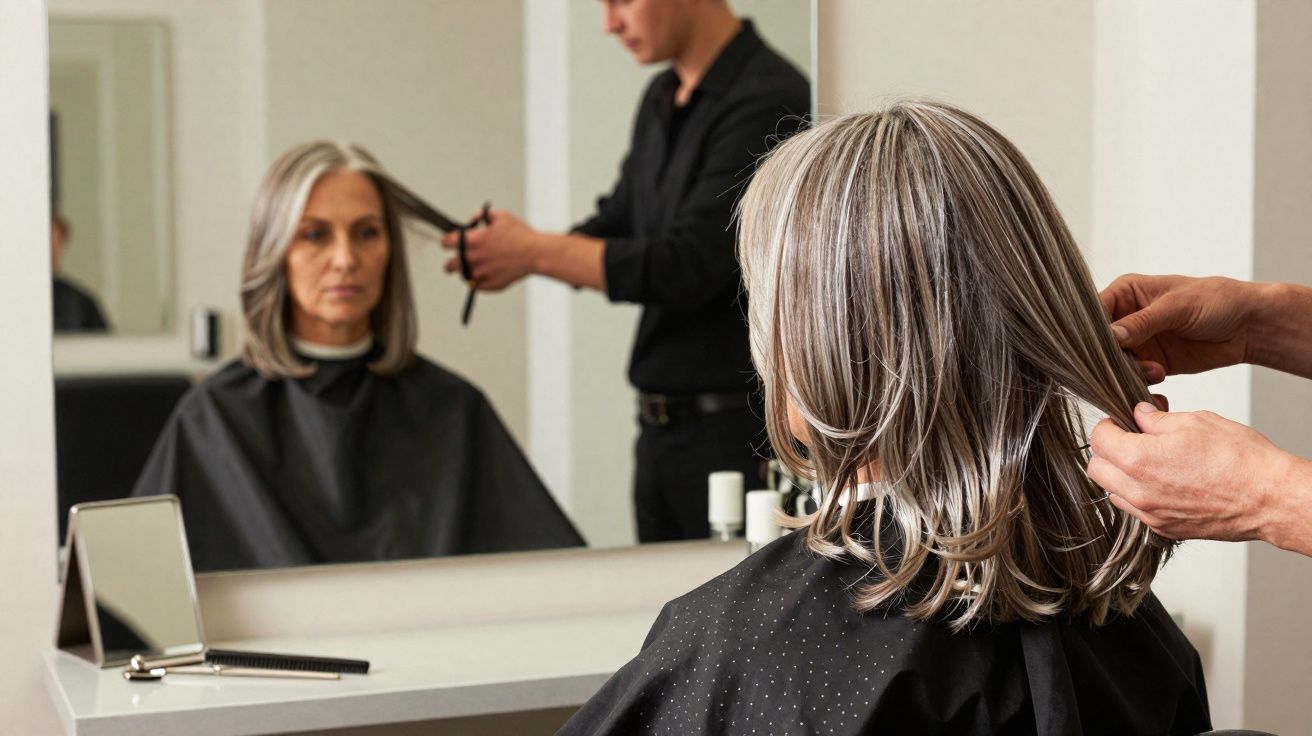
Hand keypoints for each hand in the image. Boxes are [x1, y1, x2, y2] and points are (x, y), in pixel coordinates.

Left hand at [441, 209, 540, 291]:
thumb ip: (482, 215)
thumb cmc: (521, 235)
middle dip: (451, 262)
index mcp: (474, 240)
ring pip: (463, 276)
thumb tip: (473, 219)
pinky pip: (476, 286)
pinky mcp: (491, 284)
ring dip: (466, 272)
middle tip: (455, 261)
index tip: (447, 243)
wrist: (536, 253)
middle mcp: (474, 258)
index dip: (446, 242)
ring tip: (474, 267)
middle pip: (449, 265)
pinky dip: (479, 281)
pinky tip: (485, 274)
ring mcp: (482, 273)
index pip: (447, 242)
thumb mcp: (501, 216)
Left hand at [1087, 402, 1299, 547]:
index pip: (1098, 439)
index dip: (1107, 424)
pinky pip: (1135, 510)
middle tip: (1129, 439)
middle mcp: (1139, 492)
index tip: (1118, 421)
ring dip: (1120, 475)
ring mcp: (1151, 514)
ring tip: (1148, 460)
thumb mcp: (1195, 422)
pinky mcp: (1164, 529)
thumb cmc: (1241, 460)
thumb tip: (1140, 415)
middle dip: (1107, 450)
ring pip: (1113, 493)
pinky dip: (1138, 495)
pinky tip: (1162, 481)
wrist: (1271, 499)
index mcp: (1140, 460)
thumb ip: (1156, 419)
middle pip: (1096, 469)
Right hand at [1099, 274, 1258, 383]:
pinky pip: (1133, 375)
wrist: (1248, 326)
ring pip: (1113, 361)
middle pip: (1099, 341)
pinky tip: (1160, 374)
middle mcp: (1126, 317)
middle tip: (1125, 363)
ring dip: (1128, 369)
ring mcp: (1138, 341)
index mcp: (1126, 293)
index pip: (1094, 311)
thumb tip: (1110, 335)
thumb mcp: (1177, 306)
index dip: (1091, 330)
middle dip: (1109, 355)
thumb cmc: (1216, 300)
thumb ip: (1143, 321)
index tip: (1098, 346)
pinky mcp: (1150, 362)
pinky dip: (1140, 380)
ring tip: (1153, 369)